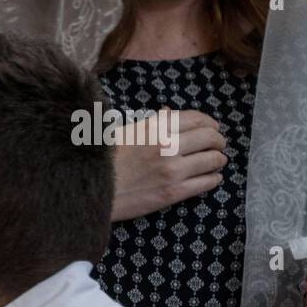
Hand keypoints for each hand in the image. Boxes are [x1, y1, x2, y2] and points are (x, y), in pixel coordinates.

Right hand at [110, 109, 227, 221]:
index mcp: (154, 128)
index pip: (196, 118)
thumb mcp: (124, 132)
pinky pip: (206, 183)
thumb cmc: (102, 160)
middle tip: (217, 145)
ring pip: (213, 160)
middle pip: (210, 138)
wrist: (88, 191)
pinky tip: (211, 177)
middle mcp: (167, 146)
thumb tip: (169, 113)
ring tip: (216, 161)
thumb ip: (151, 122)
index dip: (209, 123)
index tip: (211, 128)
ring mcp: (171, 171)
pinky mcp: (172, 193)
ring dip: (218, 159)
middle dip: (218, 140)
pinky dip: (213, 178)